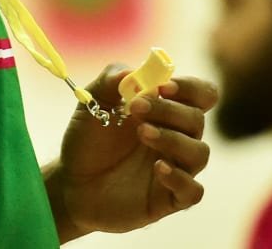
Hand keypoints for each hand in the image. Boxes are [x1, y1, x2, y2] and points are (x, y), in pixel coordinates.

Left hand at [44, 65, 217, 241]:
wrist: (70, 181)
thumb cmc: (88, 139)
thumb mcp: (92, 102)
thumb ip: (110, 80)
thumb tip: (131, 73)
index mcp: (167, 112)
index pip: (201, 95)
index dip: (190, 88)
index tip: (163, 87)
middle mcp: (177, 138)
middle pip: (197, 120)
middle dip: (170, 110)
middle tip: (137, 108)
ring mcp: (175, 169)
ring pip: (200, 153)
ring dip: (174, 139)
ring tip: (142, 133)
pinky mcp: (168, 199)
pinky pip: (194, 192)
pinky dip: (181, 179)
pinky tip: (158, 168)